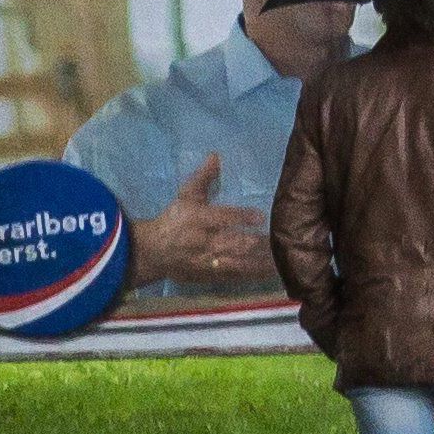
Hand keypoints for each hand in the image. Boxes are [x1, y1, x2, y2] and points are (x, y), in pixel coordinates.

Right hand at [127, 154, 274, 290]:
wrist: (152, 252)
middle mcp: (203, 242)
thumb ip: (204, 177)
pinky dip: (253, 276)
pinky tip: (271, 273)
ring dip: (259, 263)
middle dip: (255, 243)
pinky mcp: (210, 277)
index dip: (241, 217)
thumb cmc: (175, 219)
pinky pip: (234, 278)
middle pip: (231, 244)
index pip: (221, 217)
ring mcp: (207, 263)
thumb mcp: (186, 196)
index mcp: (197, 219)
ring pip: (236, 264)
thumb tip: (216, 155)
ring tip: (281, 259)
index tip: (261, 217)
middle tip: (279, 240)